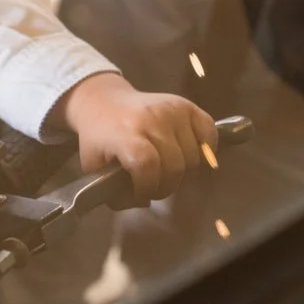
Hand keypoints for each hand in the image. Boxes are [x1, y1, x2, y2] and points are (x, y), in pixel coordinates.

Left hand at [54, 72, 216, 201]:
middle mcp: (151, 118)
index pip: (147, 165)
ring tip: (167, 168)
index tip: (142, 194)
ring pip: (193, 156)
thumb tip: (145, 201)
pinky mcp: (187, 105)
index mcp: (124, 134)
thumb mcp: (94, 168)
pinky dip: (204, 149)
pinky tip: (187, 153)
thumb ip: (116, 194)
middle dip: (166, 185)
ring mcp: (172, 110)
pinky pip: (209, 133)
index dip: (148, 187)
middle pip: (174, 165)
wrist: (105, 102)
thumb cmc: (99, 138)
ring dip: (182, 171)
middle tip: (155, 185)